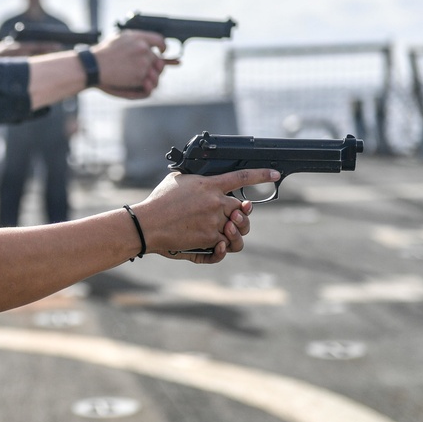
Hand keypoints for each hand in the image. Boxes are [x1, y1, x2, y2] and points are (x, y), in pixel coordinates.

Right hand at [93, 30, 178, 98]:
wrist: (94, 66)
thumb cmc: (103, 53)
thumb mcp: (119, 37)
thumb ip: (135, 38)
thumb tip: (146, 42)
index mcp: (138, 37)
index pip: (159, 40)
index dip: (163, 46)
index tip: (162, 51)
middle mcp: (143, 48)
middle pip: (157, 58)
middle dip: (153, 65)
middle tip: (145, 69)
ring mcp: (143, 63)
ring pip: (155, 71)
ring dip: (151, 75)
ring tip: (143, 78)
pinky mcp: (140, 76)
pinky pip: (149, 81)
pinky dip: (145, 84)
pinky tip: (137, 83)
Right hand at [132, 168, 279, 263]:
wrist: (148, 224)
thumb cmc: (158, 201)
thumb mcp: (176, 180)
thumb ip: (193, 178)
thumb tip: (198, 177)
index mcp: (209, 185)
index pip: (242, 177)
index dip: (262, 175)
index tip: (275, 174)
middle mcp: (216, 202)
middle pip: (242, 208)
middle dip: (240, 214)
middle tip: (230, 218)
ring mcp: (214, 221)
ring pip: (238, 228)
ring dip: (234, 231)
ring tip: (224, 231)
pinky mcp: (209, 239)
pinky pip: (226, 244)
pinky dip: (222, 247)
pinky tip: (216, 245)